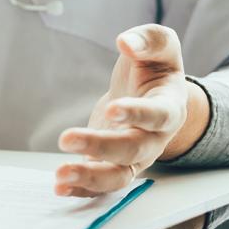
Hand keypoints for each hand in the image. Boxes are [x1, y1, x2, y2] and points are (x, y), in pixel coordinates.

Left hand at [56, 24, 206, 196]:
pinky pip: (102, 185)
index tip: (112, 109)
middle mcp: (154, 139)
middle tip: (66, 139)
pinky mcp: (113, 165)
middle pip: (132, 150)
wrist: (149, 93)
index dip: (136, 114)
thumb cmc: (153, 68)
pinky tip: (59, 187)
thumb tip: (126, 42)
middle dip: (100, 146)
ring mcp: (135, 158)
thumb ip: (148, 39)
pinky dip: (82, 189)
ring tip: (60, 174)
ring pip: (118, 176)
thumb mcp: (159, 45)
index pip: (158, 115)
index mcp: (169, 107)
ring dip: (89, 178)